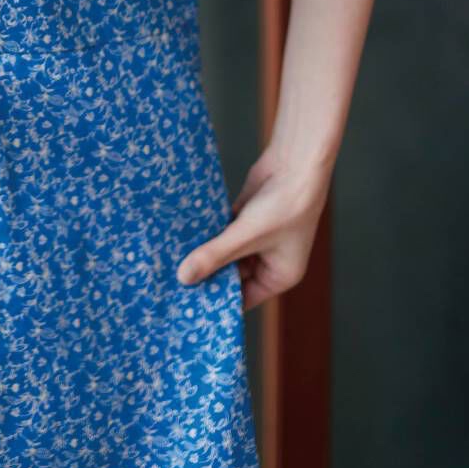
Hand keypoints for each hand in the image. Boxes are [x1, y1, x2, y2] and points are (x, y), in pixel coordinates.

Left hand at [175, 146, 333, 312]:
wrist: (296, 162)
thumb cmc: (284, 206)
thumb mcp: (246, 235)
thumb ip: (215, 255)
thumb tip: (184, 277)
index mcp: (278, 276)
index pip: (243, 298)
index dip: (218, 301)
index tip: (187, 305)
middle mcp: (269, 260)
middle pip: (232, 275)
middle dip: (208, 275)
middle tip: (173, 283)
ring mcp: (258, 238)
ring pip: (226, 252)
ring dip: (206, 253)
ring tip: (172, 262)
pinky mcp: (246, 217)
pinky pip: (223, 232)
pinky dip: (208, 233)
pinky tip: (183, 237)